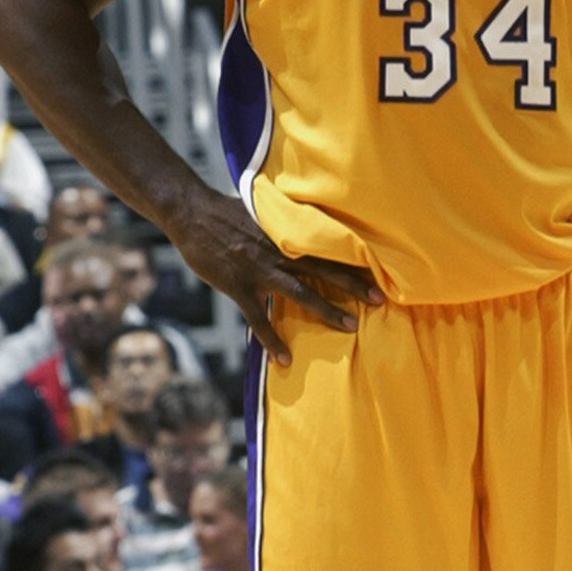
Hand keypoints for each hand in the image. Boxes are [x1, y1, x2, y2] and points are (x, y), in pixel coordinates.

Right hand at [170, 189, 380, 365]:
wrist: (191, 214)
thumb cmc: (226, 210)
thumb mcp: (263, 210)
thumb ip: (285, 221)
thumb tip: (305, 221)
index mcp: (287, 233)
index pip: (327, 244)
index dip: (353, 255)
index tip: (379, 264)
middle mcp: (279, 252)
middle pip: (324, 269)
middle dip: (353, 284)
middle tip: (379, 299)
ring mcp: (260, 271)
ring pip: (301, 293)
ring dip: (327, 310)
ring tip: (351, 327)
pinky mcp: (239, 287)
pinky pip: (259, 320)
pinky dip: (272, 341)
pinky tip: (285, 360)